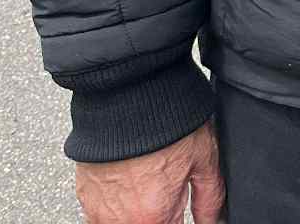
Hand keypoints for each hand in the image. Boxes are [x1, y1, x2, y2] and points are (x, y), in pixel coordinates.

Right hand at [75, 121, 223, 223]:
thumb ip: (209, 199)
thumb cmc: (167, 119)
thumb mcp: (204, 157)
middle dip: (159, 216)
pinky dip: (116, 206)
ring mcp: (99, 209)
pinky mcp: (84, 193)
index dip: (179, 220)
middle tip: (166, 191)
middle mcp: (123, 219)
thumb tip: (215, 221)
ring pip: (121, 223)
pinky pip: (100, 214)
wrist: (128, 90)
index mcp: (154, 216)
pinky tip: (129, 183)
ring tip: (148, 185)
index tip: (179, 208)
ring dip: (136, 214)